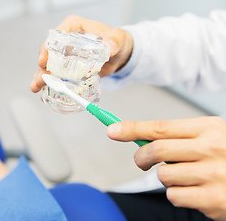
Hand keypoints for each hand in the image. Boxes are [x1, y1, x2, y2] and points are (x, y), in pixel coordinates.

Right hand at [30, 15, 133, 92]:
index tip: (44, 61)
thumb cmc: (117, 42)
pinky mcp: (66, 67)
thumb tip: (110, 47)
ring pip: (48, 65)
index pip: (56, 36)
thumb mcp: (118, 38)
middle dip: (42, 67)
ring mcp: (64, 55)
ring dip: (41, 77)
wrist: (119, 55)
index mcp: (73, 27)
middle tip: (40, 79)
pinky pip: (55, 75)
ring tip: (36, 88)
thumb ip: (114, 40)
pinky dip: (49, 84)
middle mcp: (65, 40)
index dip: (47, 48)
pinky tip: (43, 93)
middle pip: (48, 52)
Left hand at [107, 117, 225, 219]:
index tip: (112, 130)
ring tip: (187, 177)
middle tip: (143, 161)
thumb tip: (136, 137)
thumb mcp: (209, 137)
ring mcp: (214, 174)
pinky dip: (178, 194)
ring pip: (164, 176)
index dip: (132, 128)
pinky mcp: (213, 199)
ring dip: (167, 178)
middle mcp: (212, 148)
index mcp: (208, 128)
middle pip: (156, 150)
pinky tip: (196, 191)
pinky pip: (174, 196)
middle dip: (141, 157)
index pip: (160, 127)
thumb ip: (177, 137)